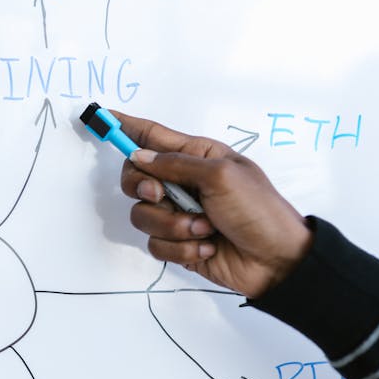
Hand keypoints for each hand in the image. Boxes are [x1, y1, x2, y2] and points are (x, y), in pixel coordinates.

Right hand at [115, 111, 312, 297]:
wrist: (277, 262)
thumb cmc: (258, 210)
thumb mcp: (221, 175)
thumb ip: (175, 164)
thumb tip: (137, 157)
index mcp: (195, 156)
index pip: (151, 136)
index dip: (124, 126)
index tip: (100, 117)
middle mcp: (182, 182)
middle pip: (135, 178)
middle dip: (143, 189)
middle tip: (162, 196)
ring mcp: (178, 214)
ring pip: (142, 215)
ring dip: (173, 226)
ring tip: (204, 231)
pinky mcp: (178, 243)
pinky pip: (155, 243)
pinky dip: (180, 248)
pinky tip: (207, 247)